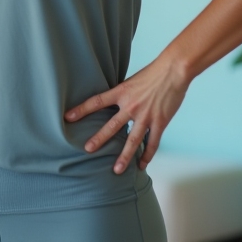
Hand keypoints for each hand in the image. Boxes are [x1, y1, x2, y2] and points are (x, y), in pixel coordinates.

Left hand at [64, 55, 190, 172]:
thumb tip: (113, 101)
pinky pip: (152, 142)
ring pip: (132, 140)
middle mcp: (131, 106)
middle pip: (112, 125)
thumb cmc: (153, 72)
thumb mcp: (132, 80)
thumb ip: (123, 93)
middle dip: (99, 138)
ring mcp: (146, 116)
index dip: (82, 109)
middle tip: (87, 149)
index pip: (97, 101)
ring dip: (124, 156)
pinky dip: (147, 155)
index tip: (68, 117)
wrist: (174, 70)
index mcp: (122, 92)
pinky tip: (142, 165)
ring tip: (116, 170)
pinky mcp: (160, 122)